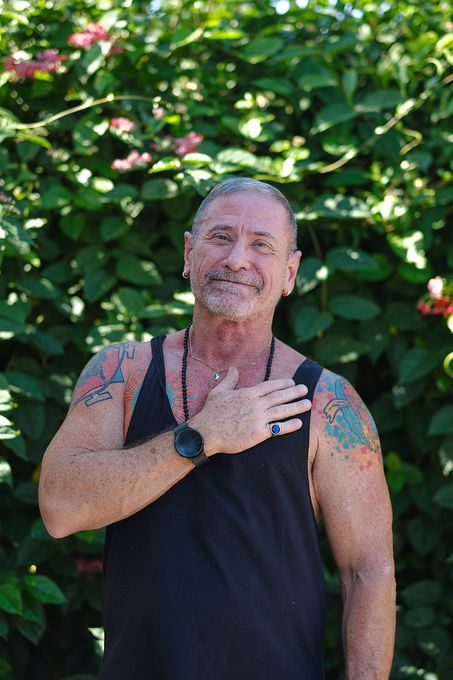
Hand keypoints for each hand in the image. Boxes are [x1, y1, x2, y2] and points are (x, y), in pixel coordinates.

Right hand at [188, 367, 311, 456]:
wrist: (206, 433)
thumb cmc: (211, 412)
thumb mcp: (218, 391)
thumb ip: (229, 379)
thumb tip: (233, 368)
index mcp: (247, 393)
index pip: (270, 386)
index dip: (282, 383)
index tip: (292, 382)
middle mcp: (256, 404)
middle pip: (280, 396)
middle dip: (295, 392)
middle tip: (305, 389)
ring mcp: (258, 419)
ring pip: (282, 411)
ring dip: (297, 407)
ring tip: (308, 404)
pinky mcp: (258, 434)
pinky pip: (278, 429)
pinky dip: (290, 426)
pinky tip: (299, 423)